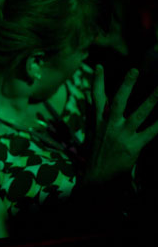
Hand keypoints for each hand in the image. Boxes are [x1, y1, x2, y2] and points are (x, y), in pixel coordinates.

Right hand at [85, 65, 157, 183]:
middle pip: (118, 101)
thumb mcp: (95, 138)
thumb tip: (107, 113)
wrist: (96, 178)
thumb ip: (103, 124)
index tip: (99, 67)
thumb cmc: (97, 159)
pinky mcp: (132, 146)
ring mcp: (121, 135)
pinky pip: (150, 132)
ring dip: (151, 100)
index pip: (96, 98)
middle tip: (133, 70)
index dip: (97, 82)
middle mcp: (108, 126)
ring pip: (138, 113)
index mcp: (98, 122)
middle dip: (126, 85)